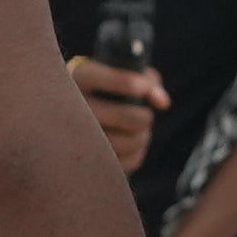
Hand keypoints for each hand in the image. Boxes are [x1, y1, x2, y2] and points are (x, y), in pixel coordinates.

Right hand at [68, 52, 166, 174]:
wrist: (80, 112)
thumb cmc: (110, 87)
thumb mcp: (126, 73)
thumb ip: (148, 81)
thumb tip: (163, 103)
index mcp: (80, 78)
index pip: (99, 79)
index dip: (127, 83)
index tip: (142, 87)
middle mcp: (73, 108)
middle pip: (126, 117)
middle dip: (144, 117)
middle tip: (146, 115)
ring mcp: (77, 138)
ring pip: (128, 142)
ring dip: (142, 136)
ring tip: (139, 130)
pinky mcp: (87, 162)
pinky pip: (125, 162)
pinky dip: (136, 153)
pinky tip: (131, 144)